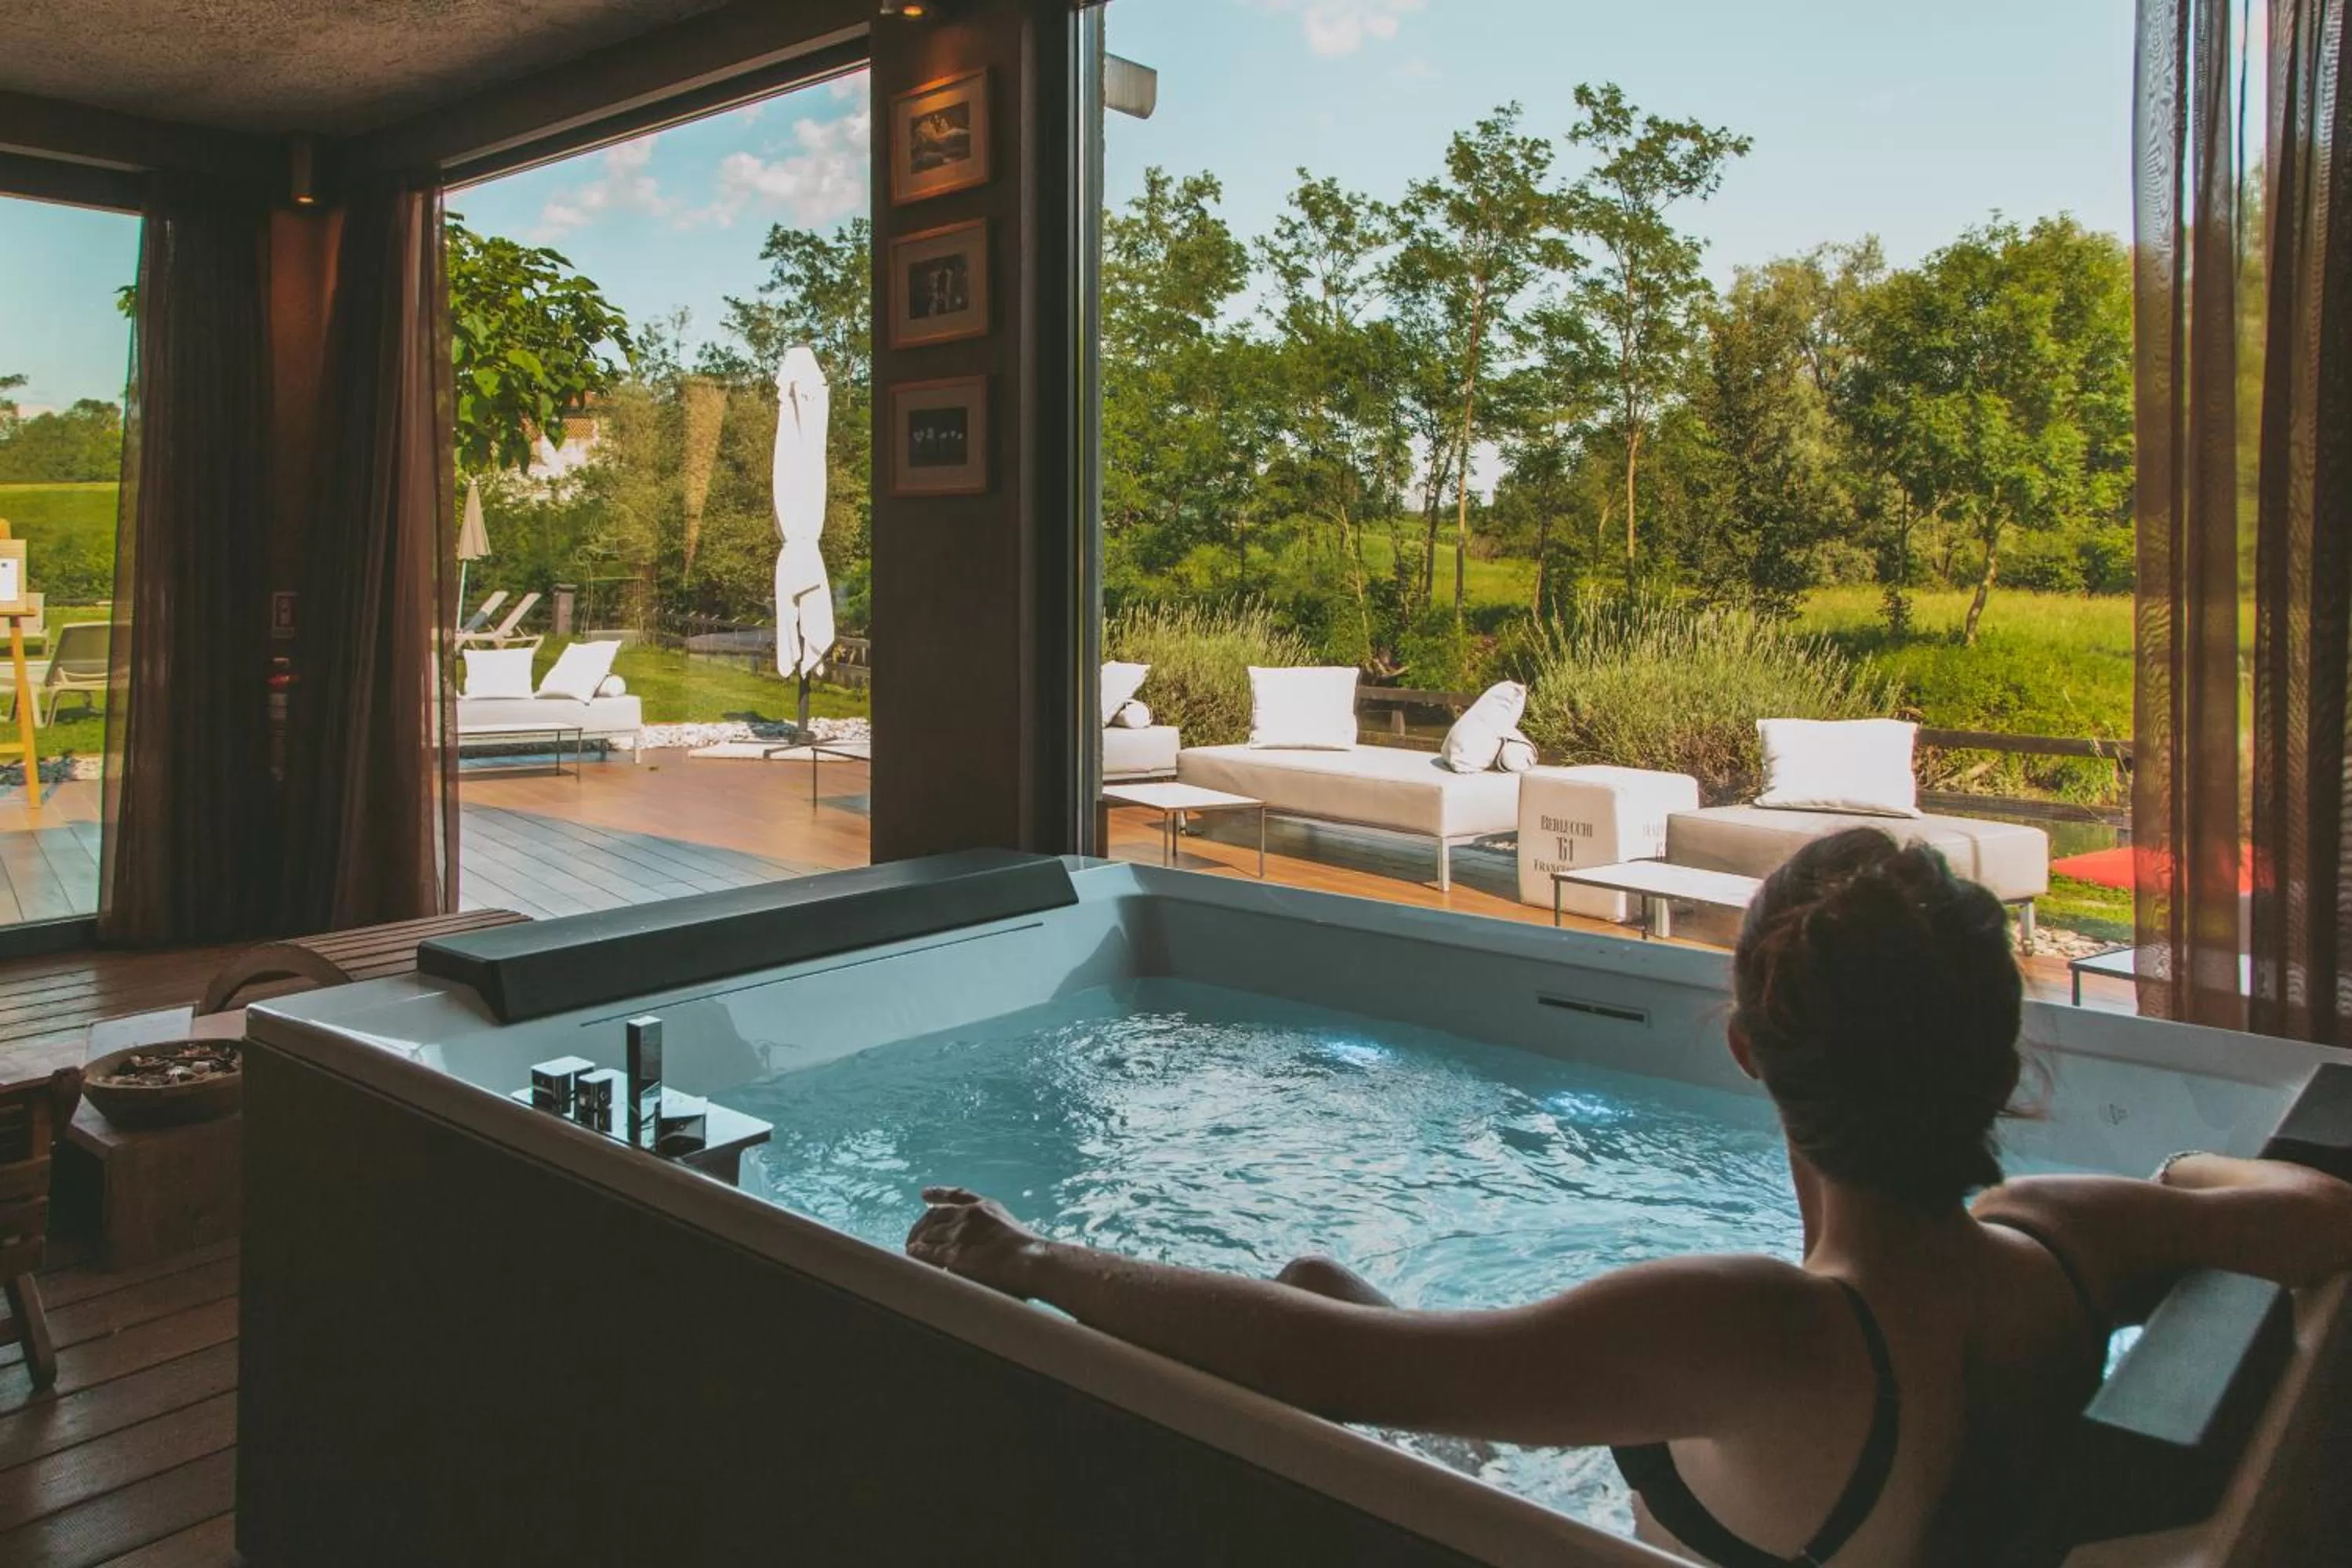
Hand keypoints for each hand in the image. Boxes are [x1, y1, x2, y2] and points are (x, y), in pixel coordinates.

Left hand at [906, 1187, 1048, 1297]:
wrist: (1032, 1261)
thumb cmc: (1032, 1255)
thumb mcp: (1010, 1231)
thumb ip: (993, 1232)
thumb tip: (985, 1245)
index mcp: (986, 1207)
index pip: (956, 1195)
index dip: (938, 1194)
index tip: (924, 1194)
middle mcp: (969, 1215)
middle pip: (935, 1215)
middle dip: (921, 1225)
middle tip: (913, 1235)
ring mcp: (960, 1233)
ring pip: (928, 1233)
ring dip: (917, 1239)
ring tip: (910, 1247)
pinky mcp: (953, 1254)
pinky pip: (927, 1251)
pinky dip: (917, 1252)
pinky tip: (911, 1254)